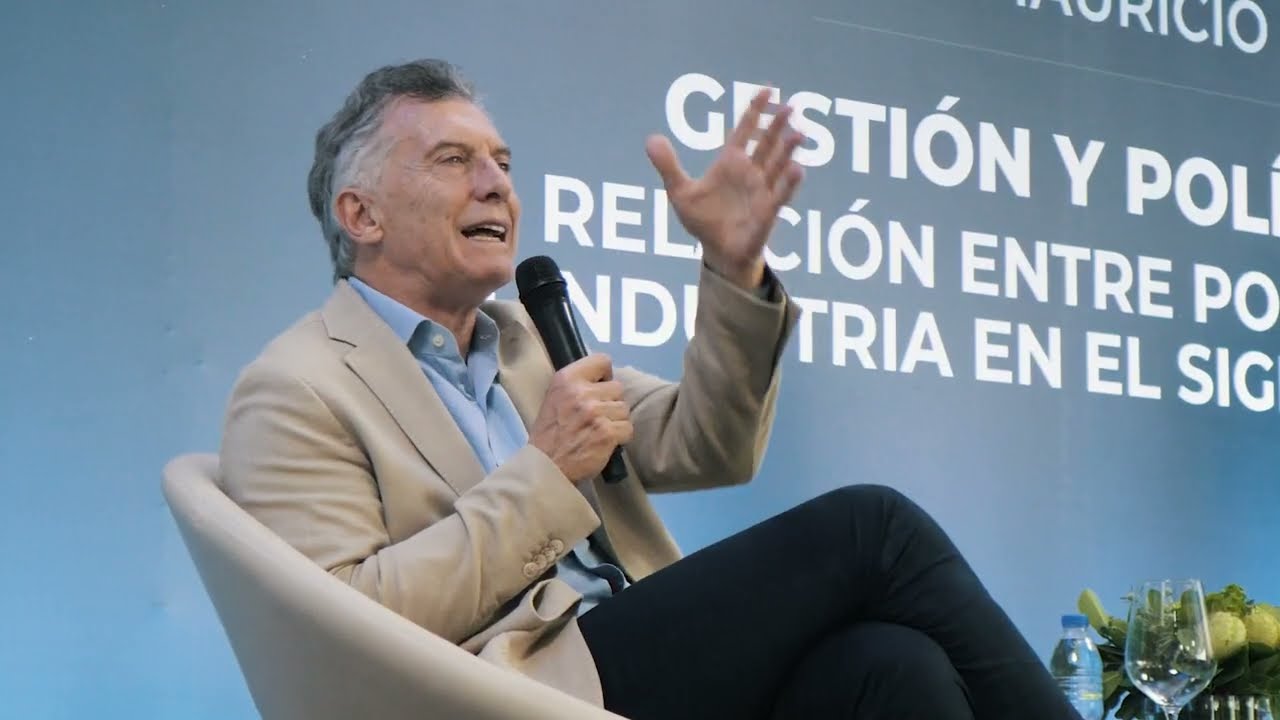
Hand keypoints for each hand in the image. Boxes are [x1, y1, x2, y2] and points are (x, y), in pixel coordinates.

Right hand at [529, 354, 633, 483]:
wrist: (546, 466)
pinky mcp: (607, 432)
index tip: (599, 388)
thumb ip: (577, 385)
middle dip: (611, 402)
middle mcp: (582, 392)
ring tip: (599, 431)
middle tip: (596, 417)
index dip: (605, 375)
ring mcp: (596, 412)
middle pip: (618, 387)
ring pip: (624, 409)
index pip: (602, 360)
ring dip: (616, 421)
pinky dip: (620, 437)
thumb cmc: (550, 433)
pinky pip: (628, 428)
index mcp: (567, 379)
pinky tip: (605, 442)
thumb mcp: (555, 398)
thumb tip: (603, 378)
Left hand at [645, 87, 805, 289]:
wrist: (717, 253)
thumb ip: (668, 166)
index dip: (755, 110)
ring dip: (788, 151)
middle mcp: (751, 173)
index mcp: (731, 163)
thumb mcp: (681, 192)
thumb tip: (651, 139)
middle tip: (791, 107)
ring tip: (798, 134)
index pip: (745, 130)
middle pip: (767, 144)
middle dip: (778, 126)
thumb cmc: (703, 221)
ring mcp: (762, 191)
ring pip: (778, 166)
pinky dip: (789, 184)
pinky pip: (780, 196)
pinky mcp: (767, 213)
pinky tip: (798, 169)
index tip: (767, 89)